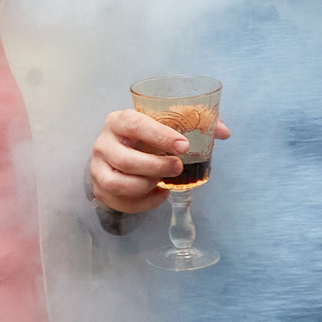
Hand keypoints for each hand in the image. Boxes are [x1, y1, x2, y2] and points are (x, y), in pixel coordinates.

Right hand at [87, 107, 231, 212]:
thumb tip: (223, 132)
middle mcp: (103, 142)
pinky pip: (123, 201)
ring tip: (164, 180)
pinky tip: (158, 193)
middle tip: (178, 167)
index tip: (184, 146)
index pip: (135, 125)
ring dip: (148, 185)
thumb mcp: (164, 124)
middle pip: (127, 160)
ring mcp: (98, 167)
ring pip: (121, 183)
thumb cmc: (146, 137)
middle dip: (157, 166)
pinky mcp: (100, 188)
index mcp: (119, 120)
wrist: (117, 152)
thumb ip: (194, 123)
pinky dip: (145, 202)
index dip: (160, 136)